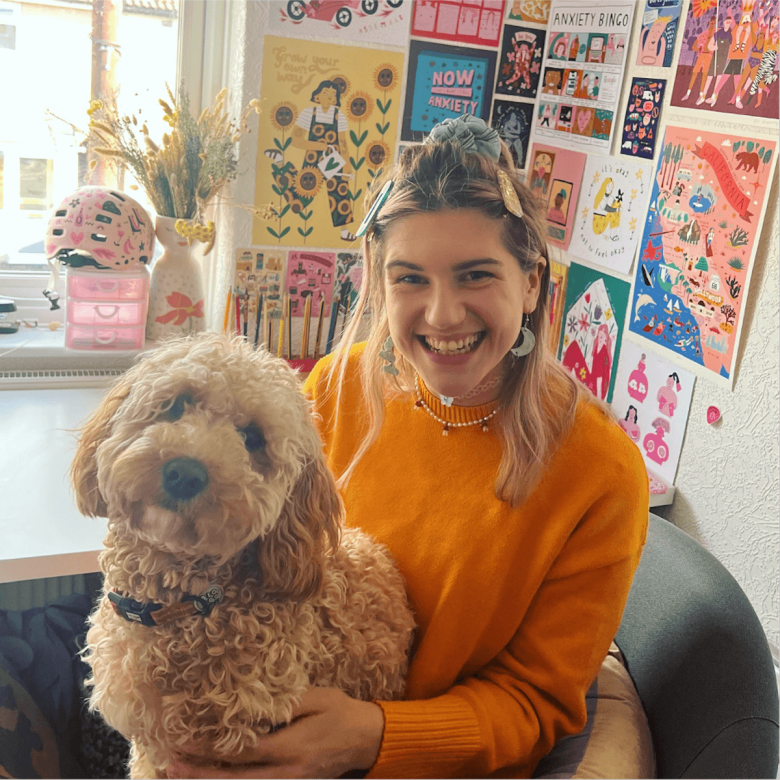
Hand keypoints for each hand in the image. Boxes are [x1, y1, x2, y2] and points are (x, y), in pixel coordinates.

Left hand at [166, 687, 383, 778]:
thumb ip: (284, 704)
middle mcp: (286, 774)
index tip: (184, 741)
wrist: (366, 739)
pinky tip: (215, 776)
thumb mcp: (317, 698)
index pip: (240, 752)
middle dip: (200, 773)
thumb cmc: (341, 712)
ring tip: (182, 774)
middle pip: (234, 779)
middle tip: (170, 766)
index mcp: (291, 749)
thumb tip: (251, 706)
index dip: (209, 749)